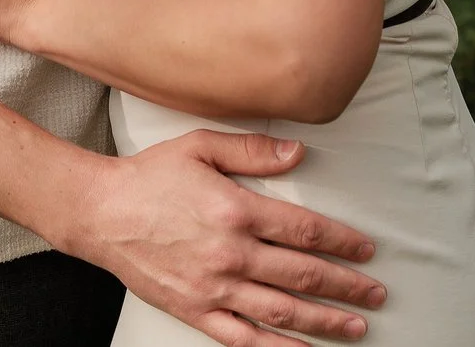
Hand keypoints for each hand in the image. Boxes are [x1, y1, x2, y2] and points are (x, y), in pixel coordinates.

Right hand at [63, 131, 384, 343]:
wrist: (99, 212)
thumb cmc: (150, 176)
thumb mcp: (201, 146)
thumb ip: (252, 151)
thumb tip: (299, 153)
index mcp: (236, 211)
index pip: (304, 230)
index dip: (341, 242)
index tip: (366, 250)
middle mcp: (230, 253)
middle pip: (302, 274)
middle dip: (346, 285)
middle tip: (375, 293)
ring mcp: (213, 287)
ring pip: (281, 311)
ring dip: (324, 320)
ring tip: (356, 326)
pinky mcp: (195, 310)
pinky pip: (243, 337)